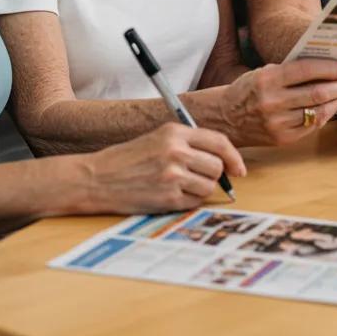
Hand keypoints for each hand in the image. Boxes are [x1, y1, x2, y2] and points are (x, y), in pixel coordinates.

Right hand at [83, 122, 246, 213]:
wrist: (96, 178)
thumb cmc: (127, 159)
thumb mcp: (158, 138)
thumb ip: (188, 144)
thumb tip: (223, 160)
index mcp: (175, 132)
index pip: (219, 142)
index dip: (234, 157)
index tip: (239, 169)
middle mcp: (176, 151)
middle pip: (217, 166)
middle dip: (213, 175)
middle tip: (196, 178)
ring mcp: (172, 176)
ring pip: (208, 187)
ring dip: (199, 190)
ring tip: (178, 186)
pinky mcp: (167, 198)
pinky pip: (194, 203)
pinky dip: (188, 202)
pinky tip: (169, 195)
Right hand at [220, 59, 336, 145]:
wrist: (226, 118)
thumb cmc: (249, 90)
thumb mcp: (264, 72)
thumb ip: (291, 70)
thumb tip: (326, 67)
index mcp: (268, 79)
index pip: (306, 70)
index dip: (329, 68)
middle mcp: (272, 101)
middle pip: (317, 93)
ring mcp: (278, 123)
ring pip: (318, 112)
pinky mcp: (282, 139)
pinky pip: (312, 127)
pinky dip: (325, 115)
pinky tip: (331, 107)